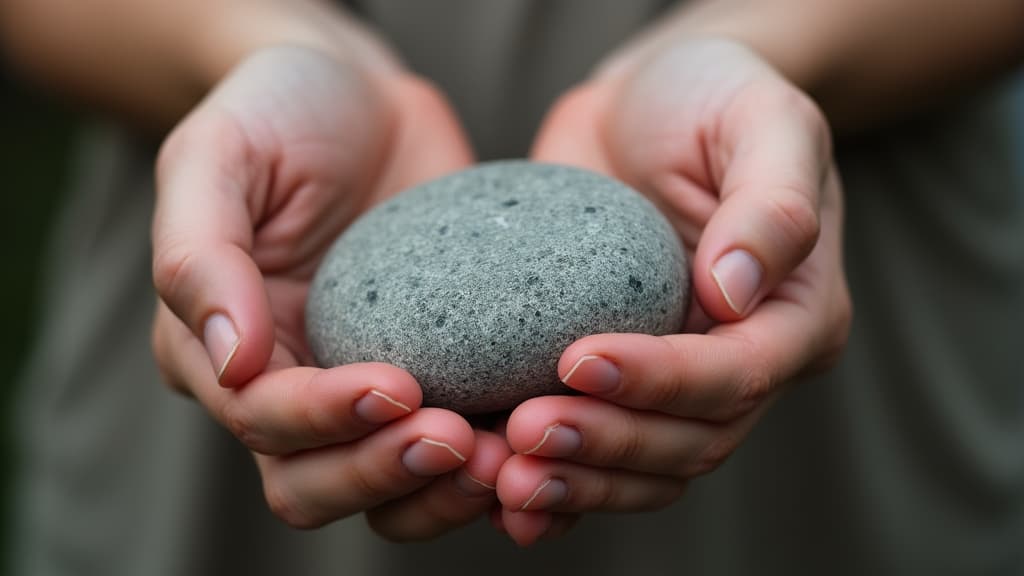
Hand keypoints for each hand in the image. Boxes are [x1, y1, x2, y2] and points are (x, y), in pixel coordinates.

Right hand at [150, 45, 511, 538]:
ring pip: (388, 490)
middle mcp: (289, 385)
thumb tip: (230, 361)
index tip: (396, 388)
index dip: (324, 419)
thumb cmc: (277, 112)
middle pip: (316, 482)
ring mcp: (365, 386)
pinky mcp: (437, 373)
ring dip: (442, 492)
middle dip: (384, 473)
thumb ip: (200, 255)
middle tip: (459, 440)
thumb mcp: (217, 156)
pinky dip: (492, 464)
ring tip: (504, 458)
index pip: (262, 419)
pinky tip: (539, 448)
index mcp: (219, 350)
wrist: (362, 96)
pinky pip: (459, 444)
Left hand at [496, 38, 850, 544]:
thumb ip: (772, 202)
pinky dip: (555, 487)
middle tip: (523, 433)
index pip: (737, 375)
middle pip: (686, 441)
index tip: (577, 360)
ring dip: (574, 482)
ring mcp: (675, 382)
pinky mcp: (616, 381)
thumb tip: (735, 291)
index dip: (661, 381)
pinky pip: (595, 458)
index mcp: (794, 315)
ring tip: (498, 476)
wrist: (646, 103)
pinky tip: (499, 497)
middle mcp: (742, 363)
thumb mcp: (762, 118)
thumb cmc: (713, 97)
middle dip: (606, 444)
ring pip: (640, 469)